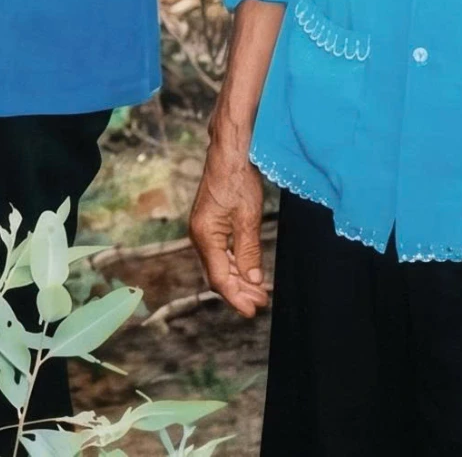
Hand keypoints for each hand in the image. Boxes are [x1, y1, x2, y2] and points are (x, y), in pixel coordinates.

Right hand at [189, 130, 270, 317]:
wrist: (228, 152)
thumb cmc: (237, 179)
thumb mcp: (248, 217)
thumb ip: (249, 251)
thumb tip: (253, 280)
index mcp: (205, 235)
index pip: (219, 277)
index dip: (236, 297)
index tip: (254, 310)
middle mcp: (199, 234)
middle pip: (217, 274)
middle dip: (239, 291)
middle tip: (262, 302)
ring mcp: (203, 229)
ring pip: (218, 264)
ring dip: (238, 279)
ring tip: (259, 291)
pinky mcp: (209, 223)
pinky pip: (220, 252)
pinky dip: (235, 264)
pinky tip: (248, 270)